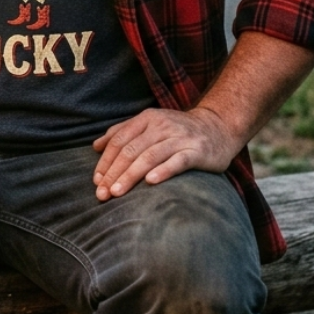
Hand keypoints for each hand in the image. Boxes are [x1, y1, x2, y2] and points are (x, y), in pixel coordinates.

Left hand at [92, 106, 237, 200]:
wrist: (218, 128)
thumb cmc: (177, 131)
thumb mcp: (150, 125)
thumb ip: (123, 132)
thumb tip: (95, 146)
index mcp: (147, 119)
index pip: (119, 140)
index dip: (106, 161)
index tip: (96, 181)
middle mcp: (161, 125)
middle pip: (131, 150)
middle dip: (113, 173)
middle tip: (101, 194)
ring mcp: (179, 137)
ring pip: (149, 156)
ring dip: (130, 175)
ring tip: (116, 192)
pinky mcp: (197, 151)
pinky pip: (177, 161)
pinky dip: (163, 171)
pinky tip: (150, 182)